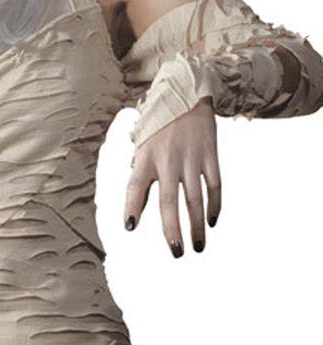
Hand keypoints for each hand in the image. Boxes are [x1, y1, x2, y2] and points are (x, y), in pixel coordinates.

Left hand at [124, 97, 220, 255]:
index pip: (135, 186)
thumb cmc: (159, 123)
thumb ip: (139, 170)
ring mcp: (191, 158)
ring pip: (195, 199)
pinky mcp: (211, 155)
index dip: (132, 206)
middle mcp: (168, 159)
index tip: (130, 227)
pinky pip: (214, 186)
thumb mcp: (141, 142)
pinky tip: (211, 222)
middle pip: (169, 202)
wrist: (186, 92)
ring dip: (196, 226)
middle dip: (172, 230)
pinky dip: (214, 206)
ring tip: (196, 247)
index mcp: (145, 156)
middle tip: (176, 253)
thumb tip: (136, 202)